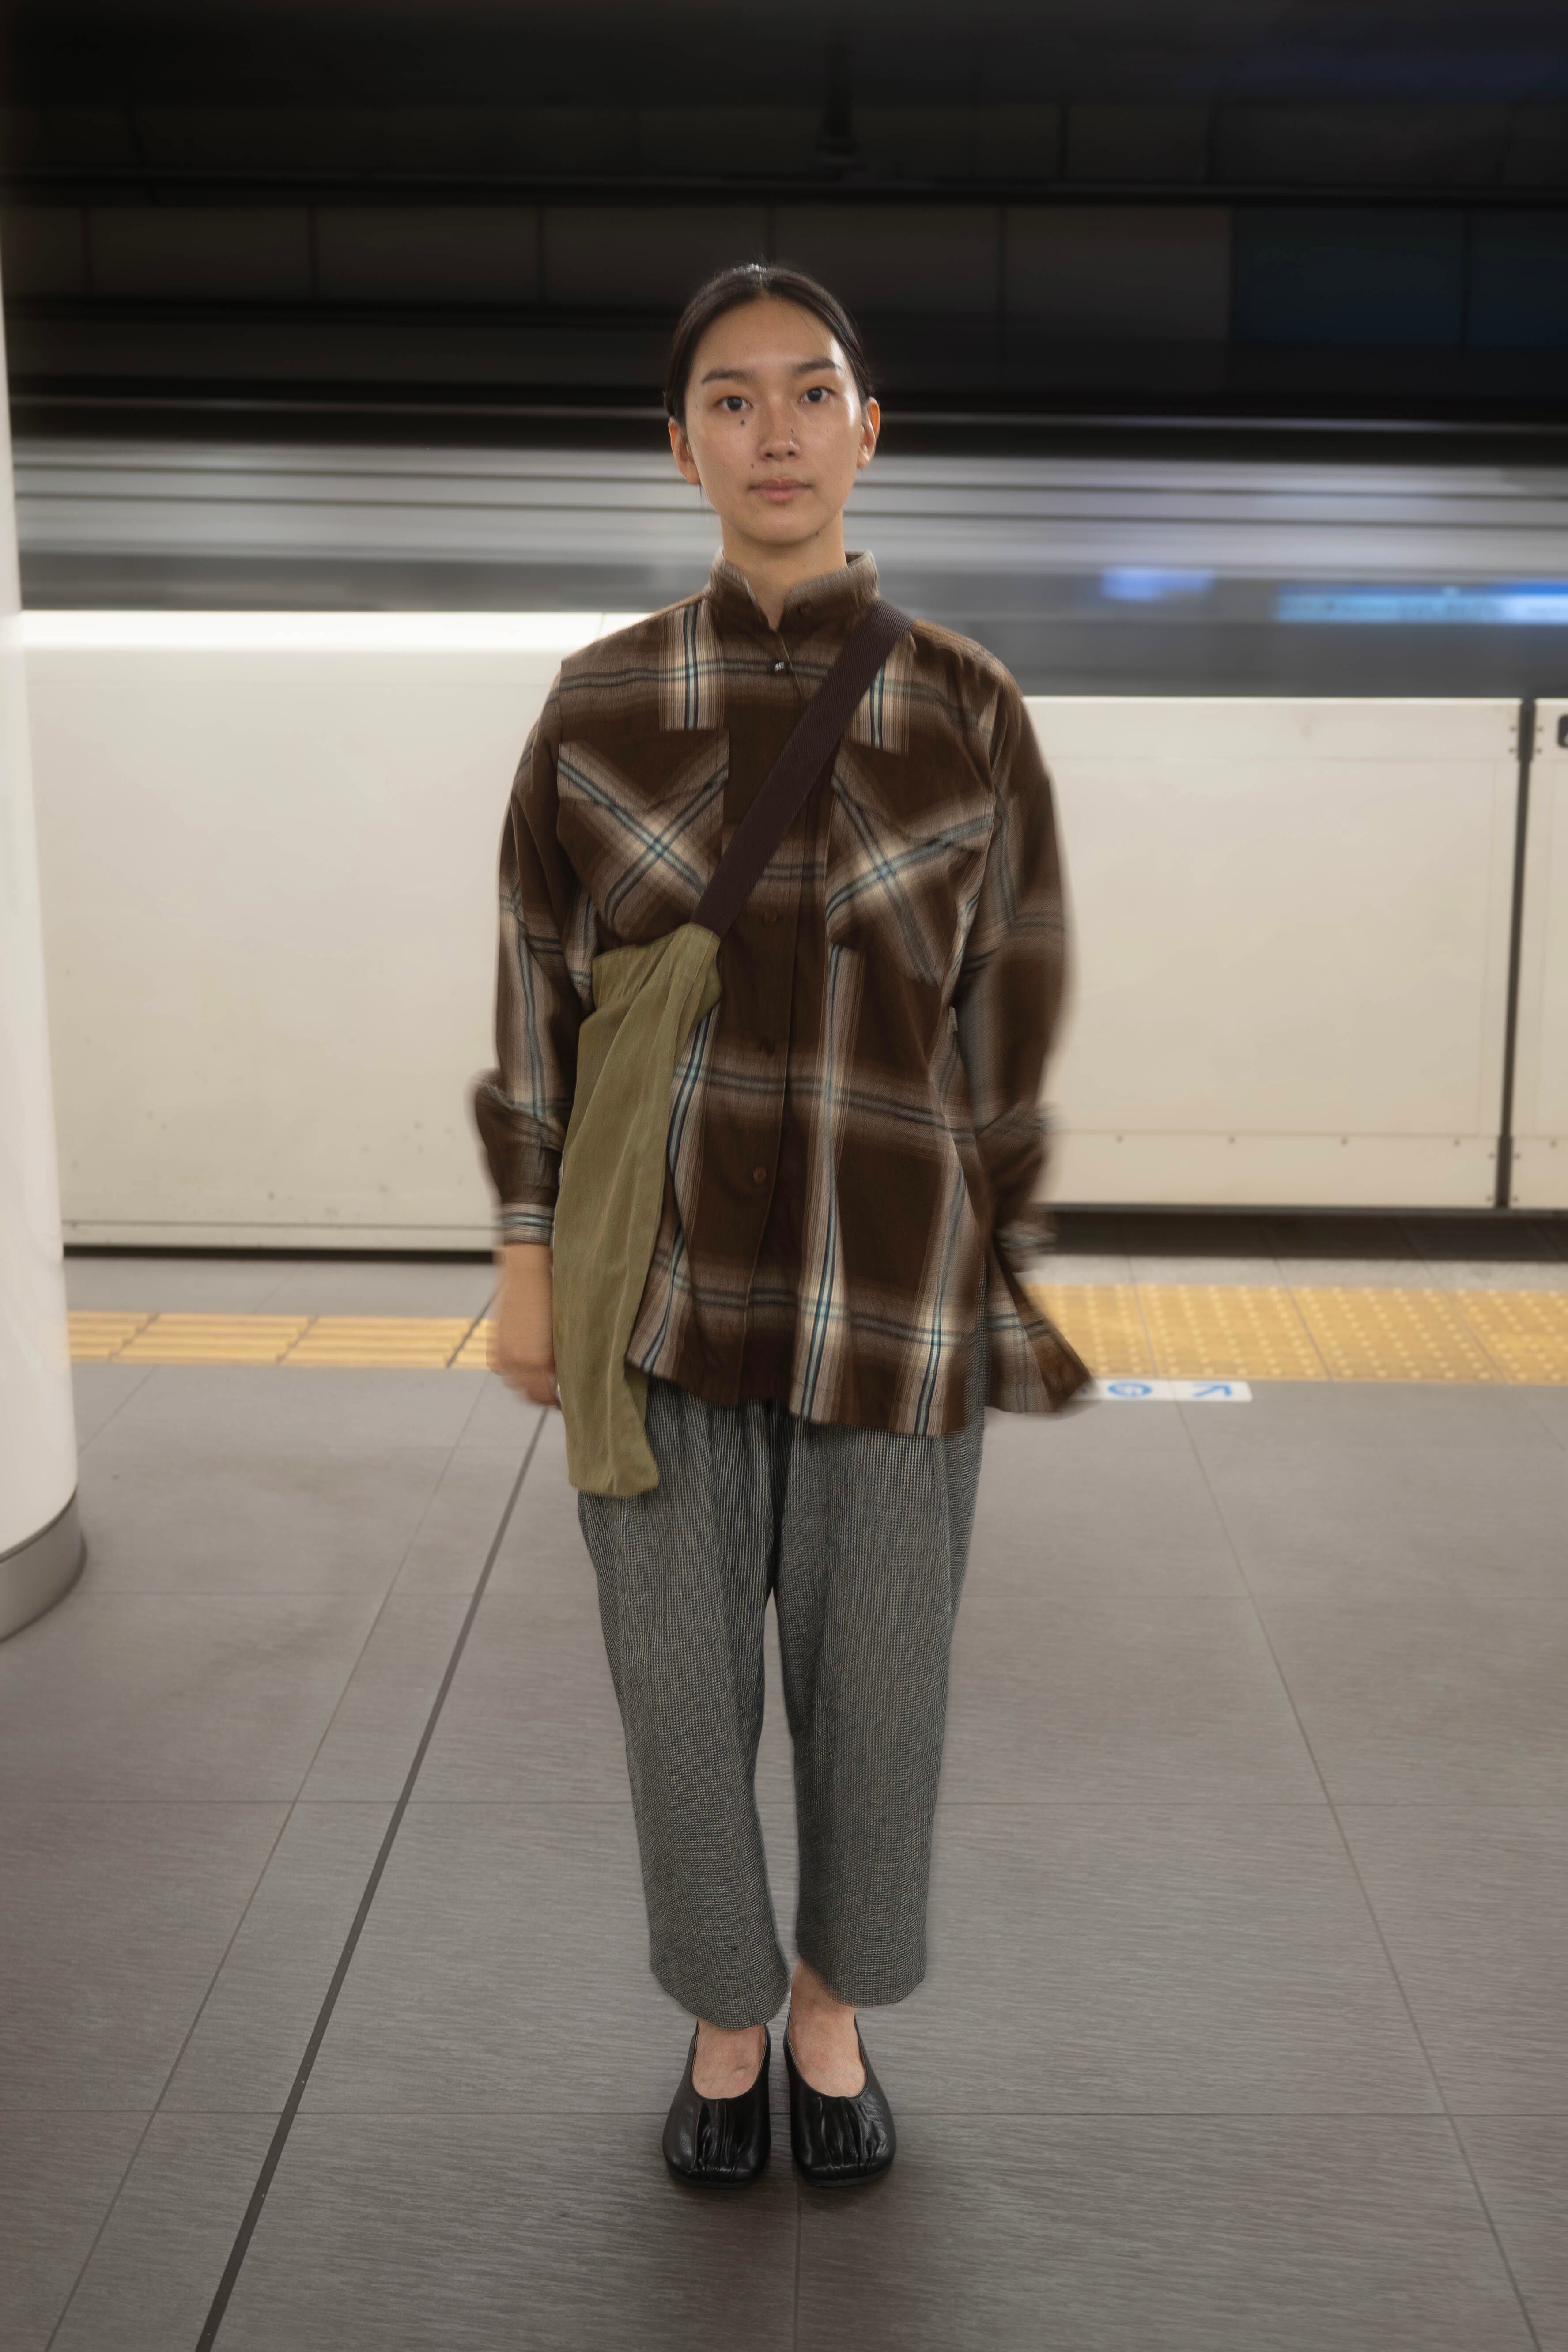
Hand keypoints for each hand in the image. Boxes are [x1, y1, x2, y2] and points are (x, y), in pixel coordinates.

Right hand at [492, 1241, 557, 1406]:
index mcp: (537, 1359)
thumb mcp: (561, 1331)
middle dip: (541, 1396)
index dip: (554, 1401)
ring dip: (525, 1385)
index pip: (544, 1395)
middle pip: (528, 1394)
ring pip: (513, 1383)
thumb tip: (561, 1377)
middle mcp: (517, 1359)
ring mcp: (503, 1351)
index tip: (563, 1401)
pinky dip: (511, 1370)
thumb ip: (558, 1359)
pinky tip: (523, 1364)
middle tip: (553, 1393)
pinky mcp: (495, 1343)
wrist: (525, 1273)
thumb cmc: (549, 1297)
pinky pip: (501, 1369)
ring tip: (539, 1379)